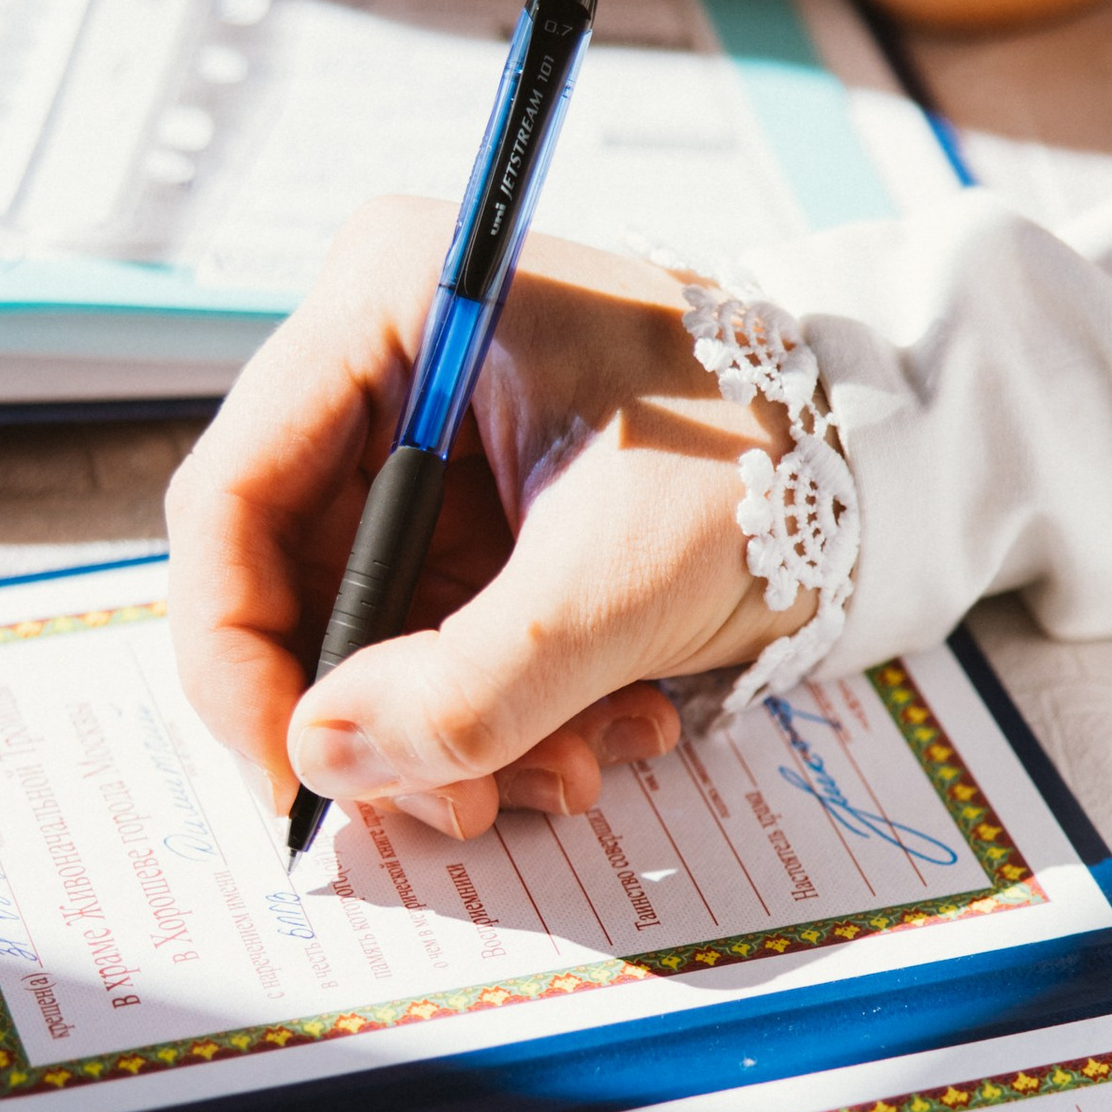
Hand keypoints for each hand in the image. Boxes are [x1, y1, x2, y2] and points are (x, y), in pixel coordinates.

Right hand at [164, 199, 790, 838]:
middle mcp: (382, 360)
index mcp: (389, 305)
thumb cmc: (766, 464)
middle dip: (372, 715)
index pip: (228, 496)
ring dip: (456, 732)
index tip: (292, 770)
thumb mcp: (616, 585)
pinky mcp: (473, 512)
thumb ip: (470, 688)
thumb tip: (324, 759)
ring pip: (365, 630)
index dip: (235, 654)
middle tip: (453, 806)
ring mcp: (424, 442)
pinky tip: (606, 727)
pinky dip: (505, 710)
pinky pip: (436, 640)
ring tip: (575, 769)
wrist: (883, 460)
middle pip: (287, 578)